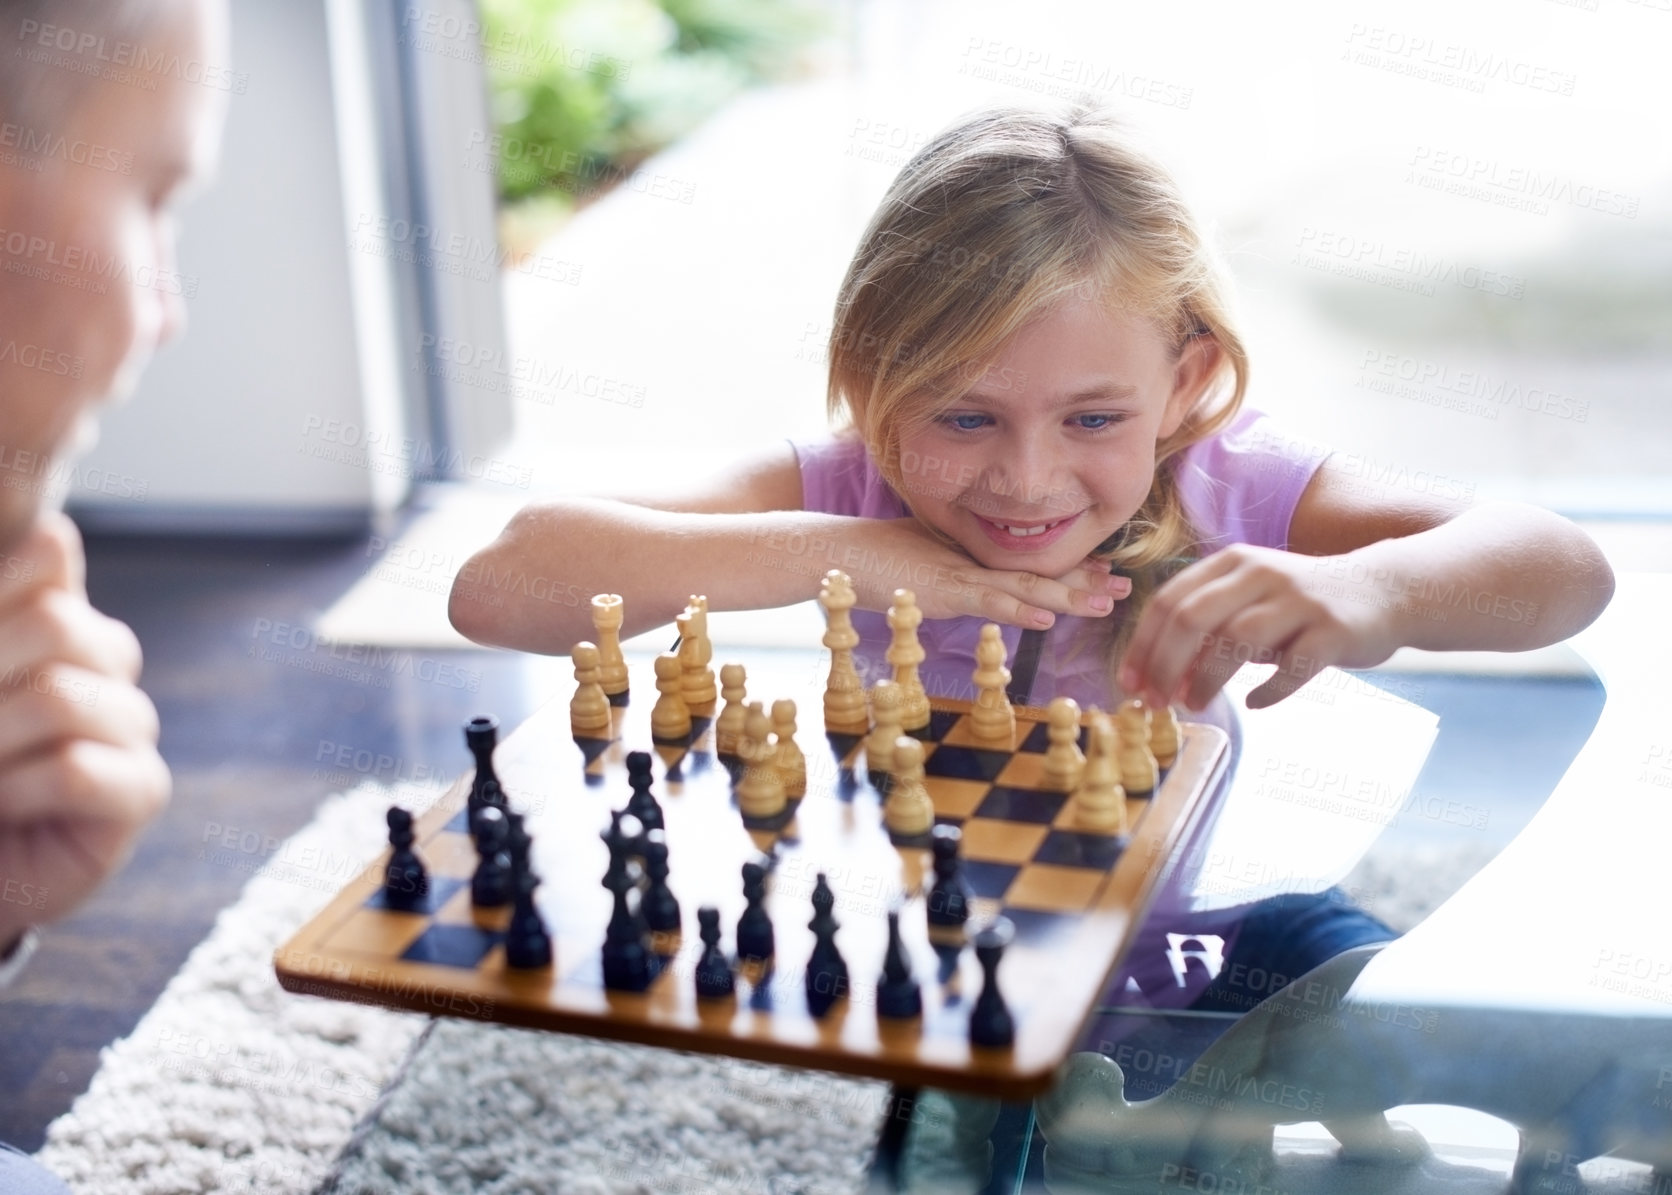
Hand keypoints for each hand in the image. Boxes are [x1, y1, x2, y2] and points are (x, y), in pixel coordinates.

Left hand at [0, 512, 169, 947]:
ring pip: (62, 698)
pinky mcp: (141, 790)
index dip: (5, 583)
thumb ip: (7, 611)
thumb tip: (54, 532)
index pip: (47, 553)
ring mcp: (129, 725)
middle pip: (57, 623)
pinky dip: (19, 791)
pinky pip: (77, 767)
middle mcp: (103, 662)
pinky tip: (8, 808)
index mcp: (54, 618)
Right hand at [842, 519, 1130, 627]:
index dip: (1069, 569)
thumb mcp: (924, 564)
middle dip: (1083, 579)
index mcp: (974, 556)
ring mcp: (960, 574)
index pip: (1031, 563)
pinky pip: (987, 601)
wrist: (836, 551)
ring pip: (1023, 586)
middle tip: (1124, 584)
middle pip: (1038, 571)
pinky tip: (1047, 618)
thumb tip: (973, 587)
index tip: (1106, 571)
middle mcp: (974, 561)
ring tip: (1104, 602)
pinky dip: (1018, 610)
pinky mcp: (942, 591)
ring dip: (1066, 596)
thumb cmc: (874, 558)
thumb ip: (954, 574)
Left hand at [1118, 545, 1399, 711]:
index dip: (1143, 645)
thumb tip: (1160, 676)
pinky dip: (1268, 691)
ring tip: (1195, 704)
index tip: (1131, 683)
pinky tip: (1255, 703)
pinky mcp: (1334, 631)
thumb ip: (1209, 629)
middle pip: (1193, 618)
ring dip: (1207, 680)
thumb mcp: (1250, 601)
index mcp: (1232, 563)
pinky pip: (1292, 667)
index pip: (1169, 601)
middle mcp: (1262, 574)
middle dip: (1165, 665)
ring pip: (1236, 639)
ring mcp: (1299, 601)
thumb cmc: (1301, 604)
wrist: (1384, 590)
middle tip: (1157, 701)